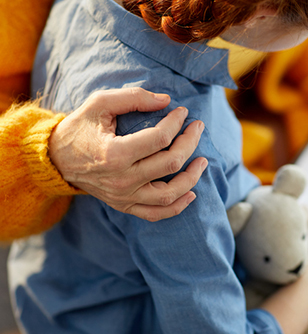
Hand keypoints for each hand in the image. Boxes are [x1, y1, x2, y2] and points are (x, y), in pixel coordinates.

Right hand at [49, 88, 206, 221]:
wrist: (56, 159)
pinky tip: (191, 193)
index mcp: (114, 153)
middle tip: (197, 127)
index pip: (160, 138)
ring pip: (169, 193)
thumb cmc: (80, 128)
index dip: (177, 122)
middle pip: (170, 164)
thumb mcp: (100, 103)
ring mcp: (124, 196)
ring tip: (203, 161)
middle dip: (190, 142)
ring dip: (192, 177)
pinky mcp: (124, 206)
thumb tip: (167, 101)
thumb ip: (133, 98)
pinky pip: (156, 214)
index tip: (183, 112)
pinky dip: (177, 207)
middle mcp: (121, 180)